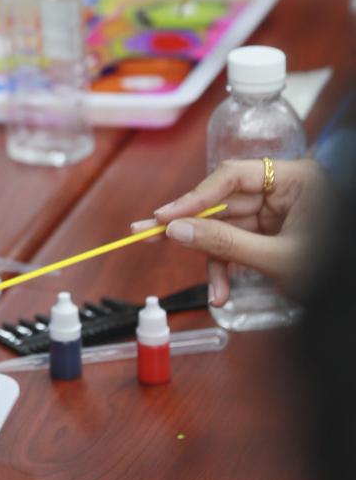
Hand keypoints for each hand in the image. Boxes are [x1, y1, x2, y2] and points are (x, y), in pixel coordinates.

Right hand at [146, 159, 330, 306]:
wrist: (352, 302)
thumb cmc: (333, 270)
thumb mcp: (278, 258)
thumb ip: (224, 243)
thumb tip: (177, 231)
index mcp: (296, 180)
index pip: (231, 177)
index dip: (194, 198)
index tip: (164, 217)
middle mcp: (284, 190)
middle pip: (224, 204)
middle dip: (193, 230)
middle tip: (144, 233)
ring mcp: (278, 213)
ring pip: (228, 229)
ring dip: (216, 262)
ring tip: (211, 290)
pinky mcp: (274, 234)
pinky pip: (239, 244)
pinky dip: (230, 268)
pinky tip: (224, 291)